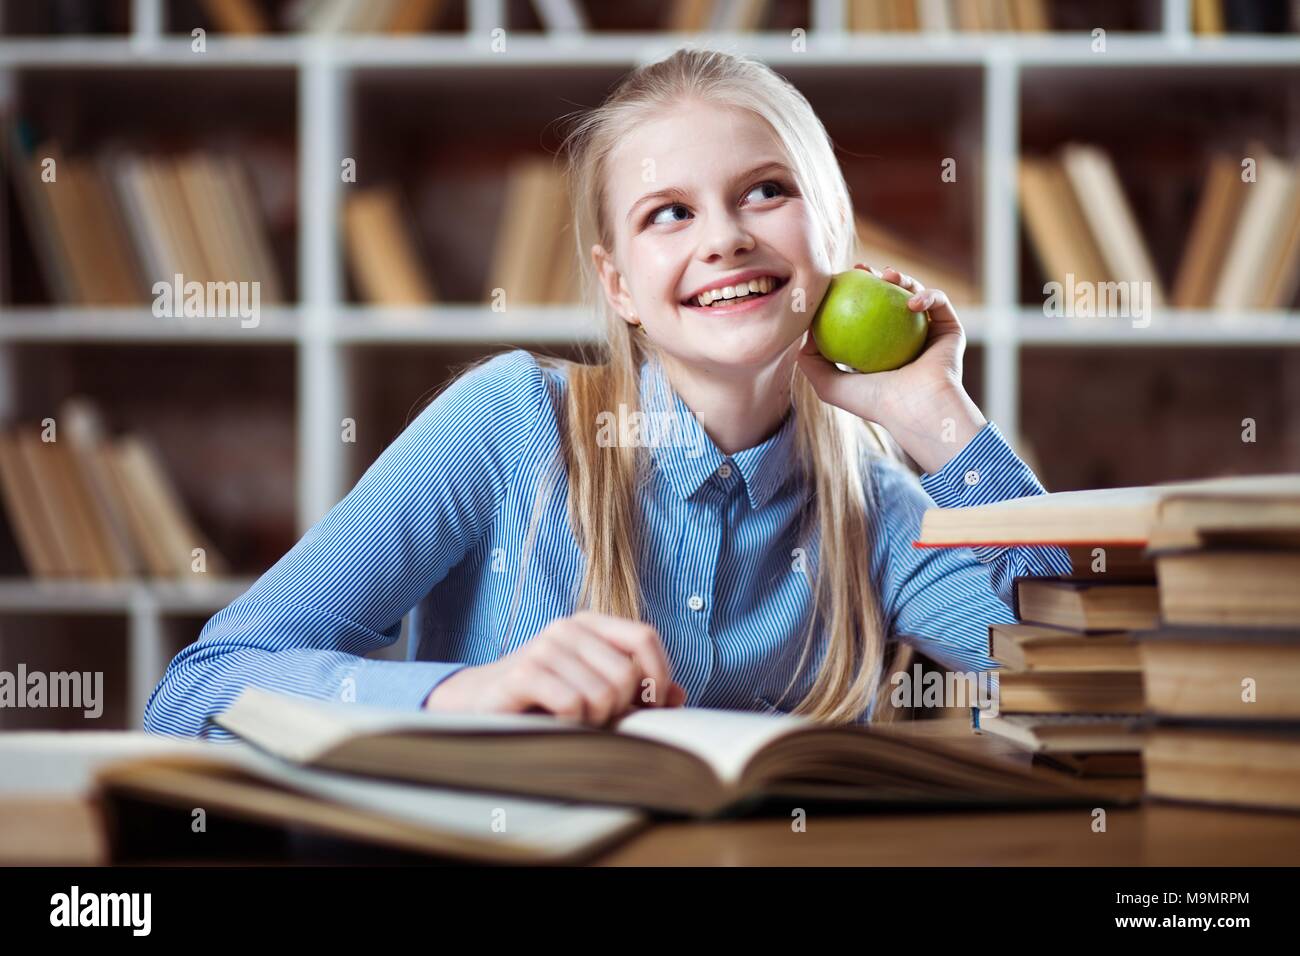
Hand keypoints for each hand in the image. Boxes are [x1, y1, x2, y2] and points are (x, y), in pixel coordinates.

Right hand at [423, 611, 687, 725]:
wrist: (480, 703)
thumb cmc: (547, 697)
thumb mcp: (596, 688)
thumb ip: (638, 689)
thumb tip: (679, 695)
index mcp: (590, 624)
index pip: (645, 637)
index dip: (659, 674)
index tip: (651, 704)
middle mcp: (568, 627)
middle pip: (627, 674)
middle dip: (620, 708)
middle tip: (597, 717)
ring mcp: (544, 647)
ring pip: (603, 694)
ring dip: (593, 720)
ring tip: (572, 719)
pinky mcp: (523, 673)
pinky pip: (574, 704)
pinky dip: (572, 724)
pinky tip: (554, 721)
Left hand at [795, 264, 967, 429]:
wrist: (918, 409)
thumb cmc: (874, 401)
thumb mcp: (827, 384)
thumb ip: (810, 360)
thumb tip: (804, 330)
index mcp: (879, 349)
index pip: (864, 312)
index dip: (851, 292)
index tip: (838, 279)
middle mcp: (904, 340)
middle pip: (889, 297)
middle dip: (875, 276)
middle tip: (862, 270)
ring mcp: (928, 333)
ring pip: (915, 293)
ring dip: (903, 278)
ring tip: (888, 277)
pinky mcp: (950, 330)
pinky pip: (939, 303)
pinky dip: (927, 296)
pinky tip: (912, 301)